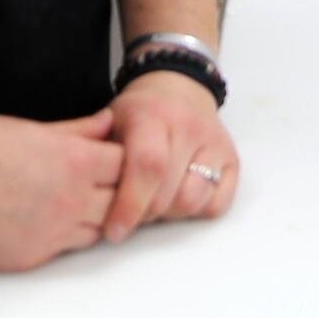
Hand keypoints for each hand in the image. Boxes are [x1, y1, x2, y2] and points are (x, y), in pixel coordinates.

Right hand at [0, 110, 122, 272]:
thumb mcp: (32, 128)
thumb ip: (77, 131)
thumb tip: (107, 123)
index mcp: (75, 162)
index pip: (126, 166)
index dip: (120, 163)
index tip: (110, 162)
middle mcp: (70, 202)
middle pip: (119, 203)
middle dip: (113, 194)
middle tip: (97, 187)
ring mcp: (51, 235)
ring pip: (95, 233)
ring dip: (91, 220)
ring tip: (69, 205)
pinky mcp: (28, 259)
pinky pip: (60, 253)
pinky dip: (60, 239)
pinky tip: (42, 223)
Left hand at [104, 71, 239, 239]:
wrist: (178, 86)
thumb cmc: (139, 112)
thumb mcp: (110, 119)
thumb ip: (96, 151)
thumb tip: (85, 193)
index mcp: (153, 115)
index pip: (148, 166)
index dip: (130, 204)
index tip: (113, 231)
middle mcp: (189, 126)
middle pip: (169, 193)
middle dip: (145, 214)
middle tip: (130, 213)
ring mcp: (215, 143)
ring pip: (194, 201)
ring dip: (170, 214)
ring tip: (155, 202)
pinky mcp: (232, 159)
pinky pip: (217, 204)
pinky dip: (196, 211)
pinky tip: (178, 197)